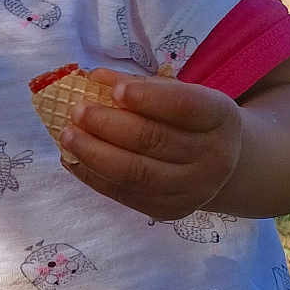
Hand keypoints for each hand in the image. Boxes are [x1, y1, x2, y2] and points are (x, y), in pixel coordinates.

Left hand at [58, 68, 242, 218]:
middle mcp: (213, 157)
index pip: (184, 106)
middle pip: (154, 140)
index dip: (148, 97)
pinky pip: (125, 194)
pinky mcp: (170, 211)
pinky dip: (93, 177)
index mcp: (219, 117)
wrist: (222, 166)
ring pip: (136, 173)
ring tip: (67, 136)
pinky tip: (72, 159)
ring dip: (94, 153)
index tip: (114, 90)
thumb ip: (140, 85)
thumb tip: (96, 78)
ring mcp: (193, 190)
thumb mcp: (179, 94)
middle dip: (108, 125)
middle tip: (76, 111)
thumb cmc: (192, 120)